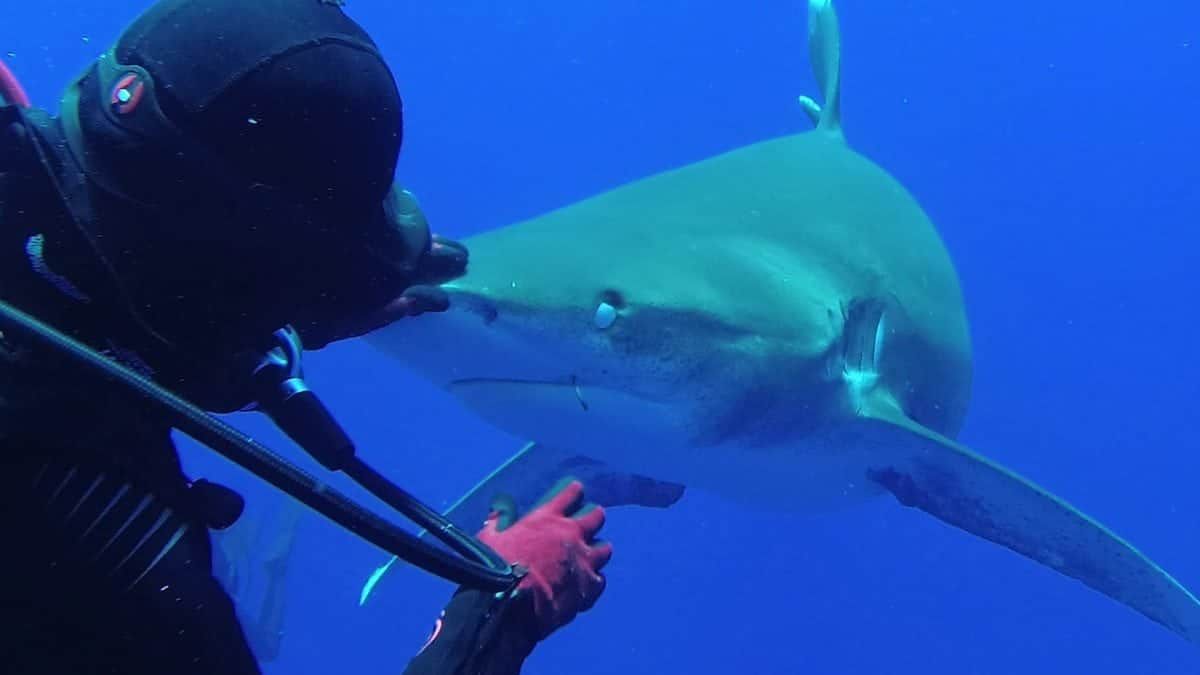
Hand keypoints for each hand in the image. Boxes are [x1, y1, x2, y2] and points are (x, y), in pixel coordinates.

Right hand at [476, 478, 611, 640]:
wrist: (510, 604)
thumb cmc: (496, 568)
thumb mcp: (490, 538)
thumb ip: (497, 523)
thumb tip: (496, 515)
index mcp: (547, 519)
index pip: (569, 495)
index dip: (574, 492)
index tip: (576, 490)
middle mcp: (571, 535)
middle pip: (595, 517)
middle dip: (594, 517)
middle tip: (591, 520)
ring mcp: (583, 562)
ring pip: (604, 549)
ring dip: (598, 550)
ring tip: (595, 553)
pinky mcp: (588, 588)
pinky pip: (600, 580)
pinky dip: (594, 580)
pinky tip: (589, 583)